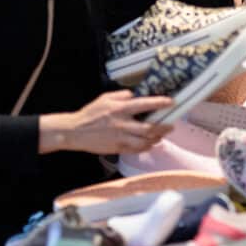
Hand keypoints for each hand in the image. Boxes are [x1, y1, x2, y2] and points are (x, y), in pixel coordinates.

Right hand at [40, 90, 173, 154]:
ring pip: (145, 141)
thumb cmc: (90, 113)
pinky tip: (150, 143)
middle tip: (171, 125)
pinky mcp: (118, 148)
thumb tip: (136, 95)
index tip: (171, 102)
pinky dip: (146, 147)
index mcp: (120, 109)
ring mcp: (121, 138)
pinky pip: (137, 150)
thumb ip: (122, 95)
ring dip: (157, 138)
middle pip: (150, 127)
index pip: (145, 104)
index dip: (160, 103)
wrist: (74, 131)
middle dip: (164, 127)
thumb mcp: (105, 98)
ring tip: (162, 135)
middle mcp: (123, 124)